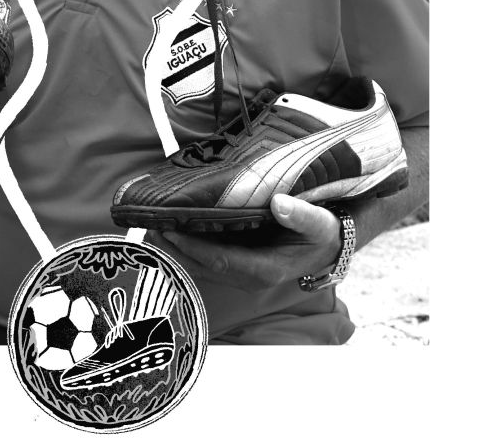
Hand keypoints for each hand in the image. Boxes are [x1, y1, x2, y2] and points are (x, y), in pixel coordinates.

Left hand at [150, 194, 342, 293]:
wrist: (331, 243)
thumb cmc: (324, 233)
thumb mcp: (320, 224)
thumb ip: (301, 215)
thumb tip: (279, 203)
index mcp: (264, 270)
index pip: (218, 260)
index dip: (192, 247)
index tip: (170, 230)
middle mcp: (248, 275)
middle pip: (202, 264)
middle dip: (174, 246)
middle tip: (147, 224)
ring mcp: (241, 268)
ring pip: (200, 261)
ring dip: (176, 245)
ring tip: (151, 223)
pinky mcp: (239, 258)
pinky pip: (207, 253)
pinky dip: (188, 241)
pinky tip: (173, 224)